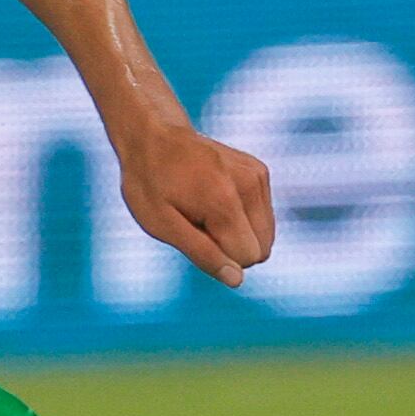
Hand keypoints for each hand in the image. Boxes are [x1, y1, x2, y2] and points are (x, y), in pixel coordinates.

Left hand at [118, 113, 276, 287]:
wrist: (153, 135)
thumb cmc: (149, 184)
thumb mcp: (161, 224)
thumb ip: (202, 254)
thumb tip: (237, 280)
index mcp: (225, 201)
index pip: (247, 257)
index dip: (218, 255)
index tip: (192, 231)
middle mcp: (250, 184)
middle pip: (262, 249)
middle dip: (230, 246)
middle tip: (196, 221)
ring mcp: (257, 174)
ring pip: (265, 235)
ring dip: (236, 233)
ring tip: (203, 209)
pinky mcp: (260, 171)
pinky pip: (262, 217)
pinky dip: (241, 217)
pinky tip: (214, 197)